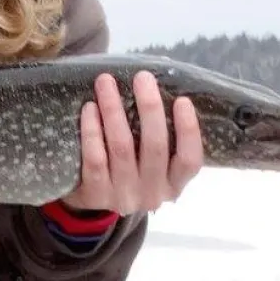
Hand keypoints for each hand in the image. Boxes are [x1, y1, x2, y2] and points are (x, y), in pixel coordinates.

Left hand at [63, 71, 202, 215]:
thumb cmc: (129, 171)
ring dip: (114, 110)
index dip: (189, 131)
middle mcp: (152, 193)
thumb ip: (159, 138)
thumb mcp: (151, 165)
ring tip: (106, 82)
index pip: (190, 160)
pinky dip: (92, 130)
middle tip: (142, 77)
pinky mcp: (94, 193)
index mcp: (174, 184)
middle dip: (149, 107)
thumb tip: (154, 88)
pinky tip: (89, 108)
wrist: (90, 203)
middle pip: (155, 147)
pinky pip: (94, 157)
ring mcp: (122, 195)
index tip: (182, 100)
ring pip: (121, 147)